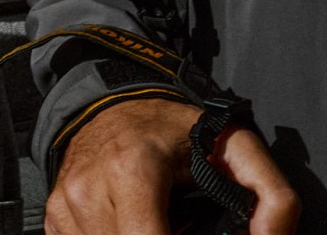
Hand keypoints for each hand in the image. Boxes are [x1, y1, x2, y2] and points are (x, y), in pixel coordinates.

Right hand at [46, 97, 298, 234]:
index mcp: (132, 170)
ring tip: (161, 226)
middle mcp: (89, 189)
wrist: (109, 104)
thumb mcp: (234, 145)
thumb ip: (272, 196)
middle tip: (184, 229)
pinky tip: (132, 229)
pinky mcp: (54, 216)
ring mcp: (66, 205)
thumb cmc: (172, 129)